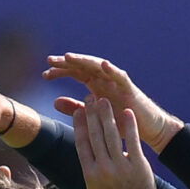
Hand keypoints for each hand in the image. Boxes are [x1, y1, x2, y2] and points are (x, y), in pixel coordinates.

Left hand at [44, 53, 181, 150]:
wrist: (145, 131)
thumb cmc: (120, 124)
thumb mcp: (93, 118)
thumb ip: (76, 109)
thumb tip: (55, 101)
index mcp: (95, 86)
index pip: (75, 73)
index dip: (60, 72)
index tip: (45, 75)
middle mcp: (104, 80)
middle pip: (83, 66)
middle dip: (67, 62)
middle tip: (50, 60)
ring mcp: (116, 83)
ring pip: (99, 67)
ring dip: (84, 61)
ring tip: (69, 57)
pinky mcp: (129, 89)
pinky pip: (120, 77)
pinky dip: (111, 70)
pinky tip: (102, 64)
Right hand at [73, 99, 156, 188]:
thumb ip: (91, 171)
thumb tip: (86, 154)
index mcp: (90, 174)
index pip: (82, 143)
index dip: (80, 124)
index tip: (79, 111)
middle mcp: (103, 169)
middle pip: (95, 135)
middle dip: (92, 114)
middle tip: (90, 98)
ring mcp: (121, 167)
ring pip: (111, 135)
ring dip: (107, 115)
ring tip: (104, 100)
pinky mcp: (138, 166)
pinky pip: (132, 141)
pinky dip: (129, 126)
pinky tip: (126, 112)